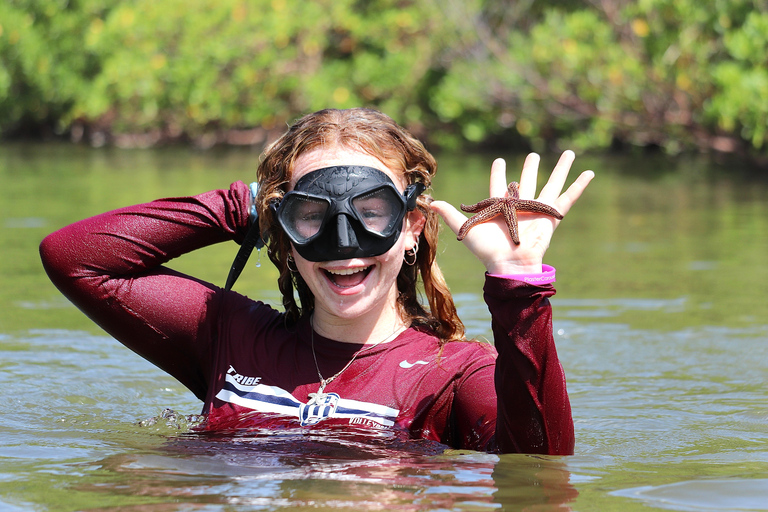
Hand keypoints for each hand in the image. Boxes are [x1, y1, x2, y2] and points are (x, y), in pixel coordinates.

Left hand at [430, 150, 593, 274]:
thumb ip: (451, 213)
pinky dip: (579, 185)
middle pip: (528, 181)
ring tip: (569, 153)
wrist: (508, 263)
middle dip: (531, 168)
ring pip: (551, 183)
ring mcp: (537, 209)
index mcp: (501, 206)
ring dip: (560, 169)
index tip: (500, 161)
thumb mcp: (465, 227)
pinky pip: (568, 197)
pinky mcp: (551, 215)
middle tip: (534, 155)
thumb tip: (431, 202)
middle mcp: (520, 206)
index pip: (500, 185)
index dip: (499, 173)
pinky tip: (590, 172)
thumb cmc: (486, 250)